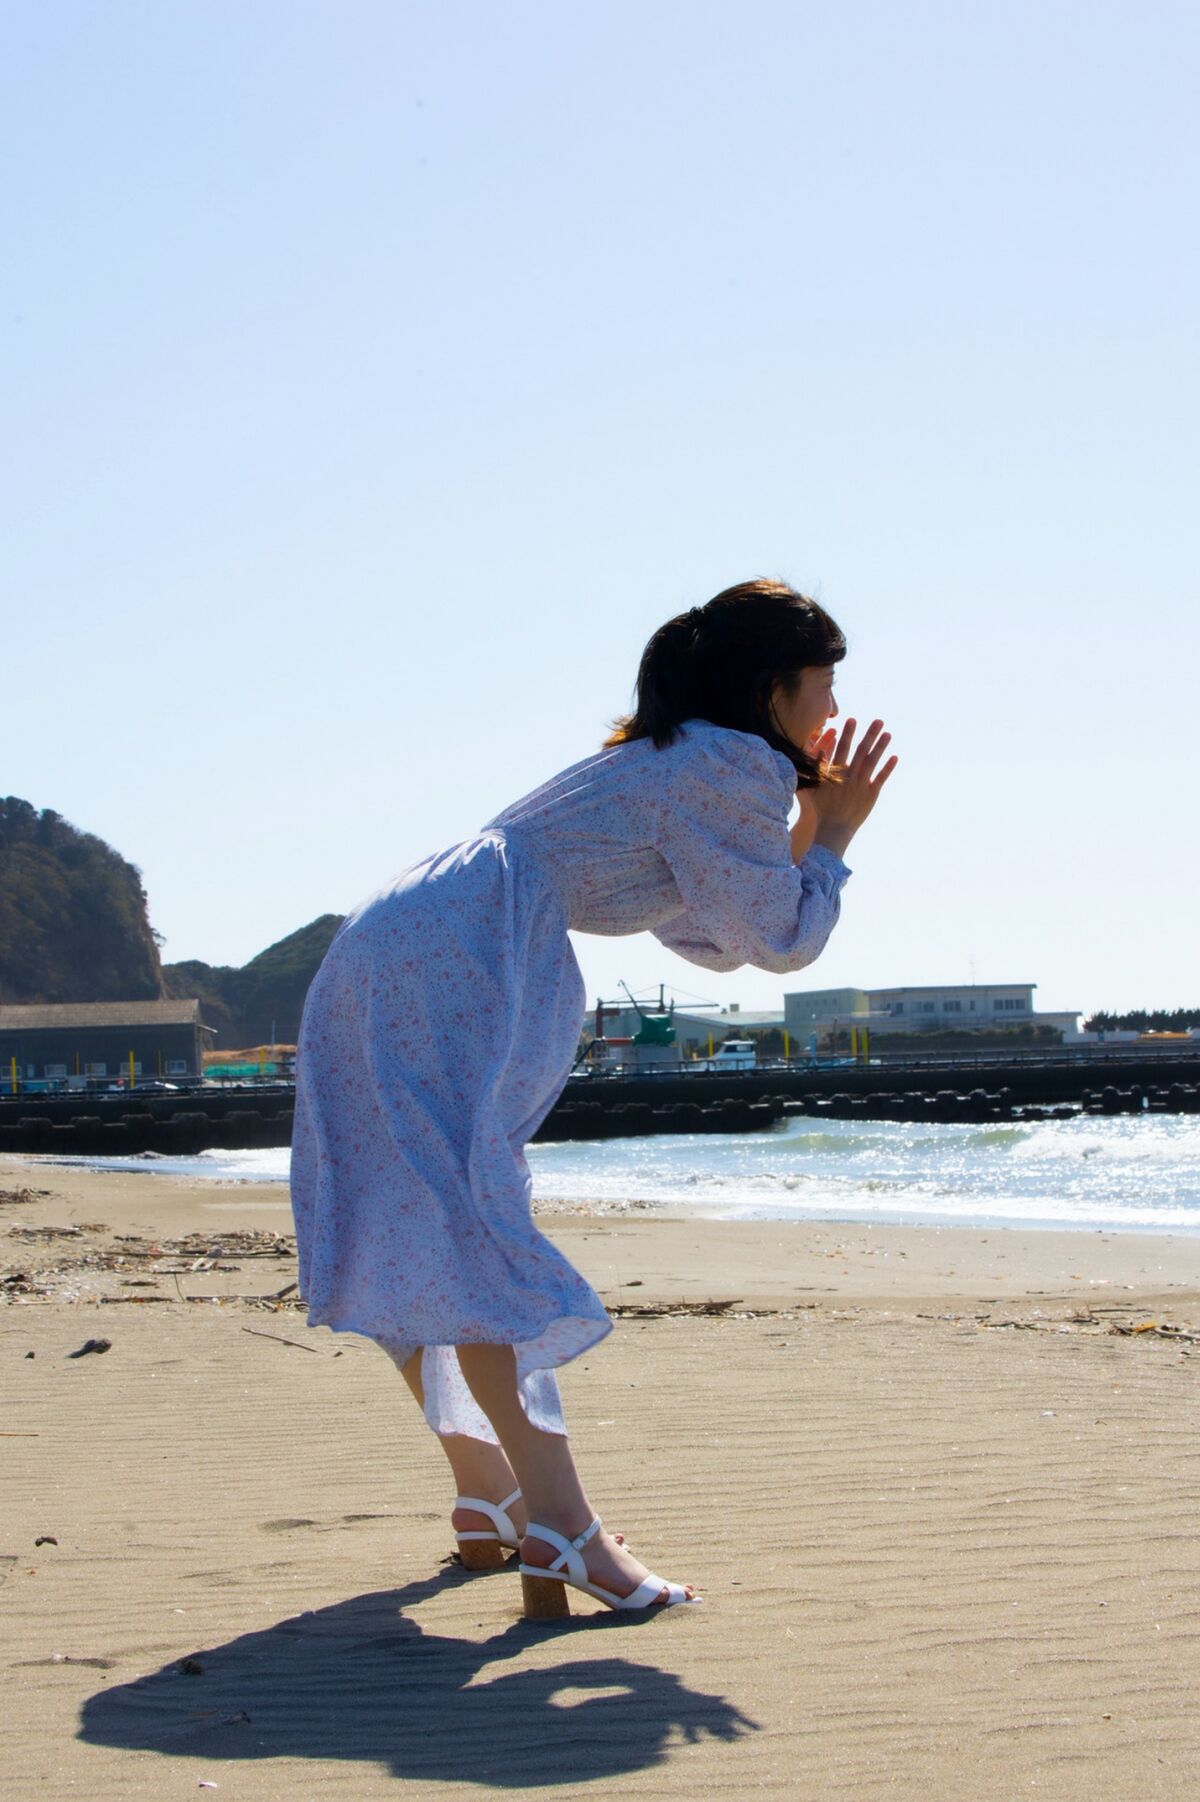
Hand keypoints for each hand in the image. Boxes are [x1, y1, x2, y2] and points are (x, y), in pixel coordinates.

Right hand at [803, 718, 896, 859]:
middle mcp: (850, 776)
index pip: (843, 748)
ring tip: (888, 734)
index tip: (852, 720)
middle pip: (861, 751)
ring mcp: (862, 785)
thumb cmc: (820, 809)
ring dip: (881, 747)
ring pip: (873, 761)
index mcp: (836, 772)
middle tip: (878, 721)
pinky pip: (881, 778)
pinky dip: (888, 768)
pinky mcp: (871, 795)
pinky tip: (894, 757)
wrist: (833, 829)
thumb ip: (815, 768)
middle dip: (870, 734)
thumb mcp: (812, 787)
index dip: (848, 733)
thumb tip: (817, 750)